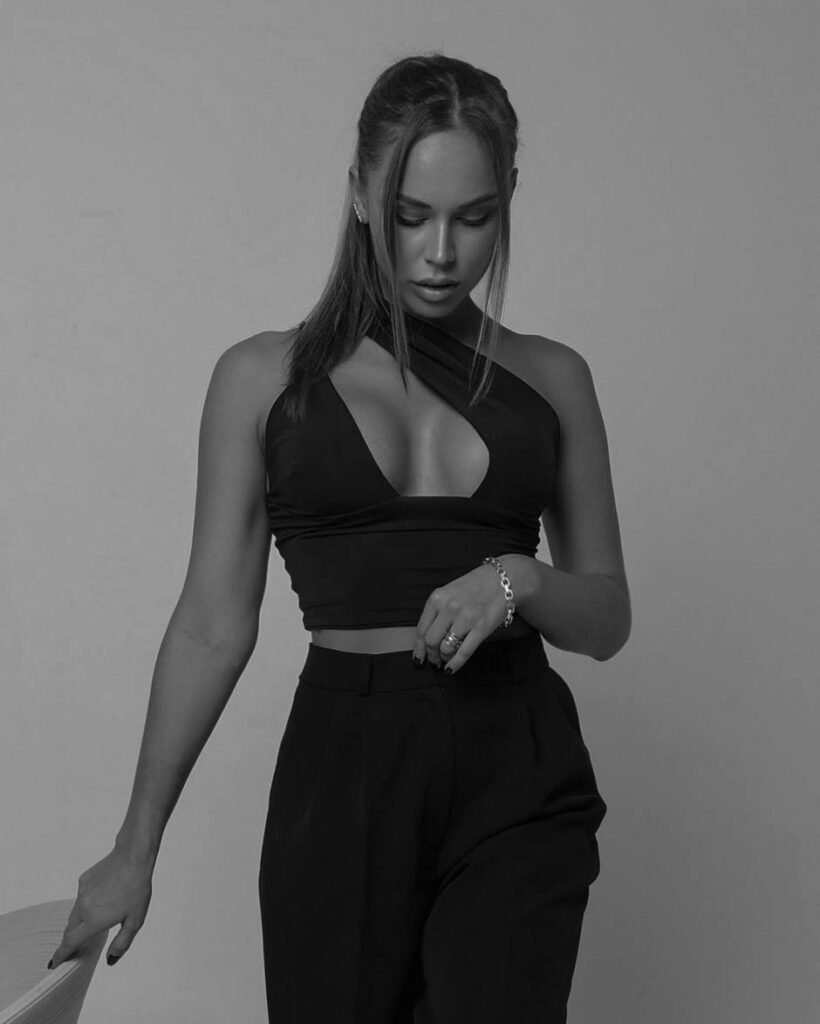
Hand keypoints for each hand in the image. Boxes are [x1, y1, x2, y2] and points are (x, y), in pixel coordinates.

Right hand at [49, 844, 152, 969]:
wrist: (133, 856)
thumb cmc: (137, 888)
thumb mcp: (135, 920)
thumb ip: (122, 943)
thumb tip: (110, 960)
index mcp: (94, 921)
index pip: (70, 943)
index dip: (61, 955)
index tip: (54, 964)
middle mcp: (83, 908)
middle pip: (70, 930)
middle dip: (70, 941)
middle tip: (74, 949)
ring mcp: (81, 892)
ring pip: (75, 913)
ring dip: (79, 922)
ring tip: (93, 923)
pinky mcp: (83, 880)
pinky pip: (81, 897)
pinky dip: (87, 903)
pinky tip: (103, 898)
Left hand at [412, 560, 510, 672]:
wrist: (503, 579)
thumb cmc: (476, 586)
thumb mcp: (449, 592)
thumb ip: (437, 611)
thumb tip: (427, 639)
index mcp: (437, 598)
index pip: (421, 630)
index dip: (419, 648)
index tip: (419, 658)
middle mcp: (449, 608)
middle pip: (431, 641)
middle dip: (431, 655)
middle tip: (434, 661)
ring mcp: (465, 618)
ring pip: (445, 648)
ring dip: (443, 659)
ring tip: (445, 661)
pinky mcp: (481, 628)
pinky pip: (463, 652)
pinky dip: (455, 664)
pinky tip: (451, 669)